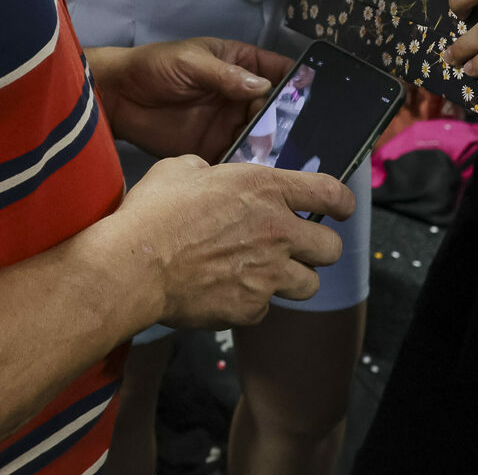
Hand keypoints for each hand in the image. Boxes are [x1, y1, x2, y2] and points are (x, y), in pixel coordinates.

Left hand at [90, 37, 292, 159]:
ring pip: (263, 136)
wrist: (119, 98)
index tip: (319, 100)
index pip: (279, 72)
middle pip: (277, 110)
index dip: (300, 84)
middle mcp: (241, 96)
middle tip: (307, 140)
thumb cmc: (155, 67)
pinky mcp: (215, 148)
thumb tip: (264, 87)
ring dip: (275, 147)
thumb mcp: (191, 62)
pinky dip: (251, 167)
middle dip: (291, 123)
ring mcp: (230, 124)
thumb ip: (225, 75)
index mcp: (240, 66)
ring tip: (292, 162)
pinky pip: (240, 159)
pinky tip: (263, 177)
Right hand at [96, 155, 353, 327]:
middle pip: (331, 248)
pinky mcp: (252, 308)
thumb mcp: (181, 169)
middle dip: (318, 248)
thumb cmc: (154, 212)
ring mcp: (268, 274)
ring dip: (291, 279)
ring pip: (309, 285)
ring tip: (263, 275)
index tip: (340, 208)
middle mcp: (277, 231)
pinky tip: (226, 292)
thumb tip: (211, 178)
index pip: (329, 193)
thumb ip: (210, 172)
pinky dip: (251, 302)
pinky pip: (265, 308)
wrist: (135, 265)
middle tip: (297, 248)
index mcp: (265, 189)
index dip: (342, 201)